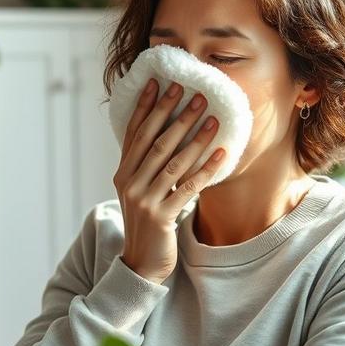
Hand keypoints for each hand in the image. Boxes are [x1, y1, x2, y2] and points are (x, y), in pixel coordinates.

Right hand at [114, 77, 223, 283]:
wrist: (141, 262)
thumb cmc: (147, 222)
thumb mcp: (139, 191)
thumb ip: (146, 166)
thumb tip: (163, 132)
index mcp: (123, 173)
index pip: (135, 133)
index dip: (147, 107)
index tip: (160, 82)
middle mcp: (130, 183)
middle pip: (155, 142)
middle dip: (174, 115)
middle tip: (193, 92)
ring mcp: (145, 200)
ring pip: (173, 162)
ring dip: (195, 138)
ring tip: (212, 117)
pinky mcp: (162, 216)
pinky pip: (189, 187)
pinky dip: (207, 169)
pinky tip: (222, 153)